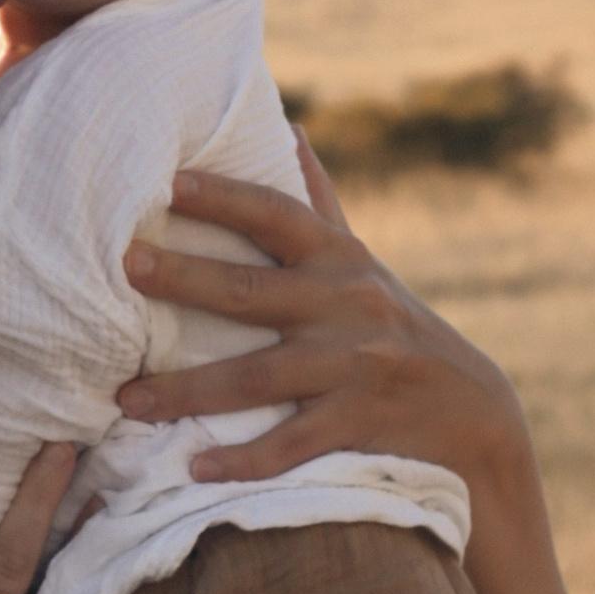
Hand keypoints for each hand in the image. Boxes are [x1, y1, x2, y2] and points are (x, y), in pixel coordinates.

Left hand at [117, 164, 529, 495]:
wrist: (471, 412)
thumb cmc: (394, 326)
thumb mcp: (362, 263)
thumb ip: (320, 202)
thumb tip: (287, 127)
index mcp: (338, 258)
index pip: (275, 214)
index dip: (224, 195)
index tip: (167, 182)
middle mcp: (346, 304)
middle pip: (251, 291)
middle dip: (185, 278)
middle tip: (123, 265)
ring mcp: (353, 365)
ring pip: (258, 376)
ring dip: (188, 391)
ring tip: (126, 400)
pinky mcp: (359, 423)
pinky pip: (293, 443)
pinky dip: (245, 459)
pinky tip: (196, 467)